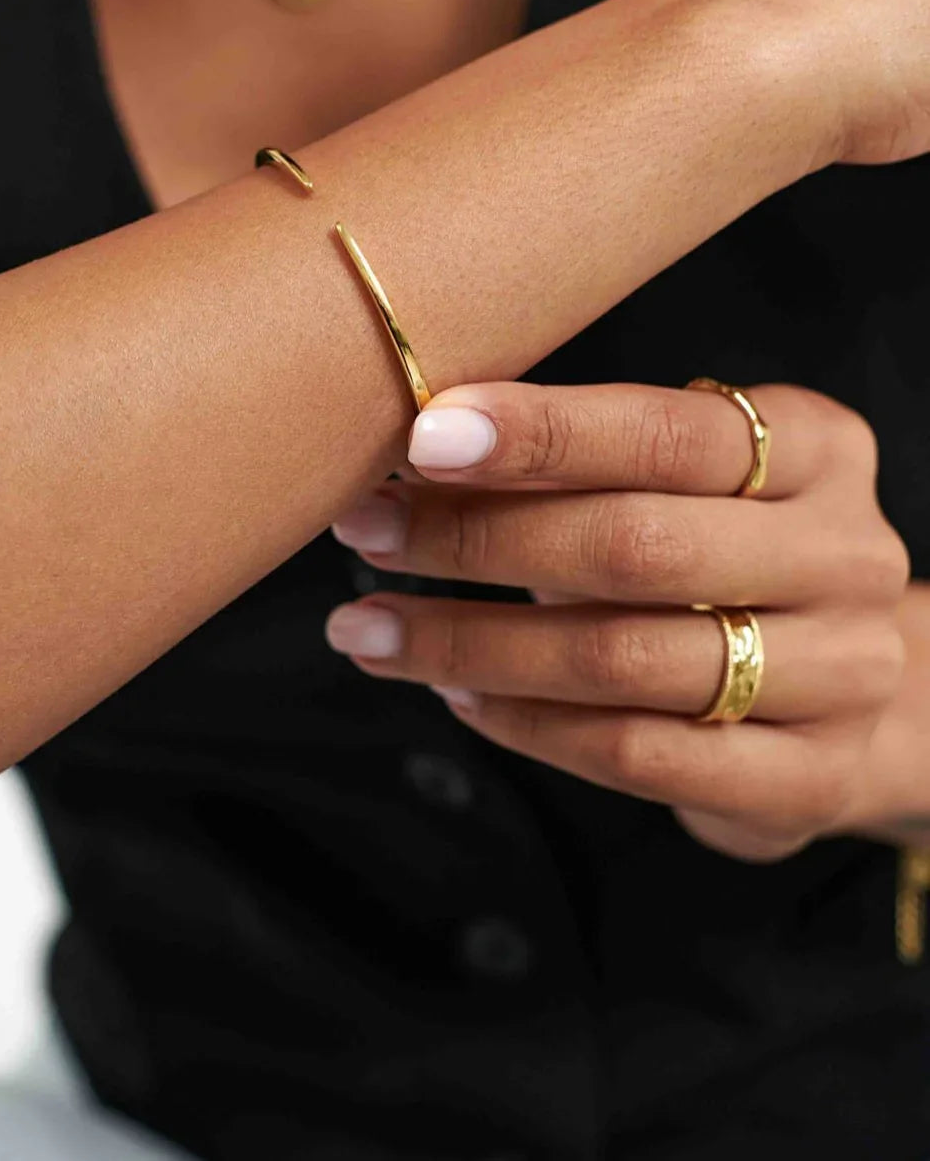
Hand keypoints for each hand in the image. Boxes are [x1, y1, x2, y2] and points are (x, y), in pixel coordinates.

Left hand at [324, 381, 910, 860]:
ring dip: (469, 643)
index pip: (670, 432)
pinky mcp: (805, 778)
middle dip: (475, 538)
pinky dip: (522, 723)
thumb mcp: (667, 484)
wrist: (837, 687)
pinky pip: (632, 753)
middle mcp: (844, 556)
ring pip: (619, 658)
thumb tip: (417, 447)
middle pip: (634, 546)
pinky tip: (454, 694)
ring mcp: (840, 674)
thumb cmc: (715, 554)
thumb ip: (567, 464)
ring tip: (371, 629)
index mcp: (818, 450)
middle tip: (366, 531)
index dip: (541, 434)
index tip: (423, 439)